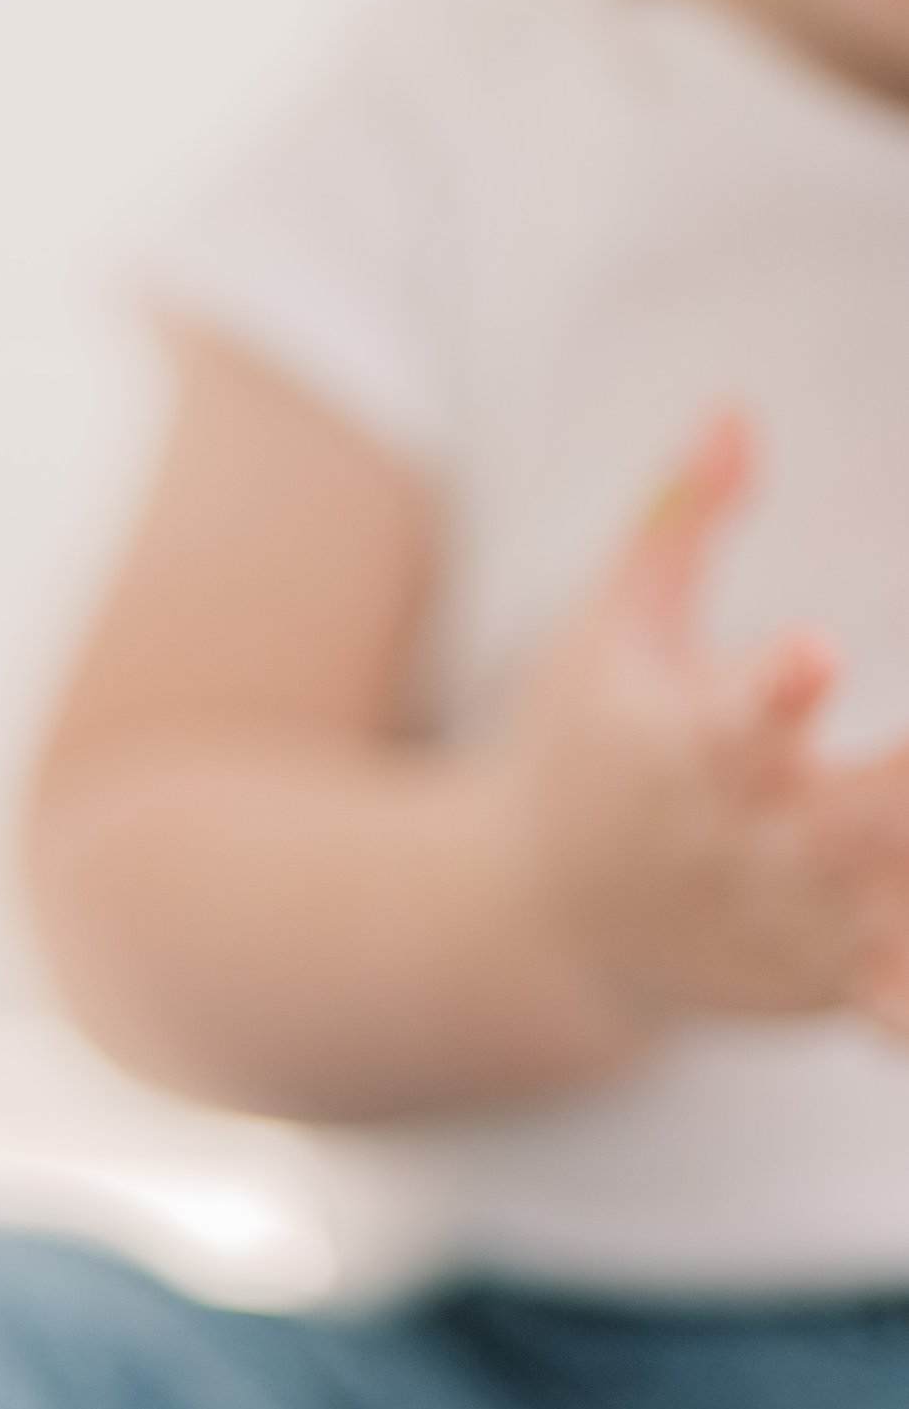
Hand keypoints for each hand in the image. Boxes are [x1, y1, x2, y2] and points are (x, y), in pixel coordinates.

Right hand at [500, 408, 908, 1041]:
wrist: (535, 930)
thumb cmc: (587, 755)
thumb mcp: (606, 636)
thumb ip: (678, 524)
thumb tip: (736, 409)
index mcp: (687, 753)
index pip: (738, 718)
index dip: (779, 691)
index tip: (816, 656)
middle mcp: (743, 847)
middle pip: (855, 823)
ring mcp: (788, 927)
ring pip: (894, 911)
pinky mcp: (824, 982)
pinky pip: (899, 999)